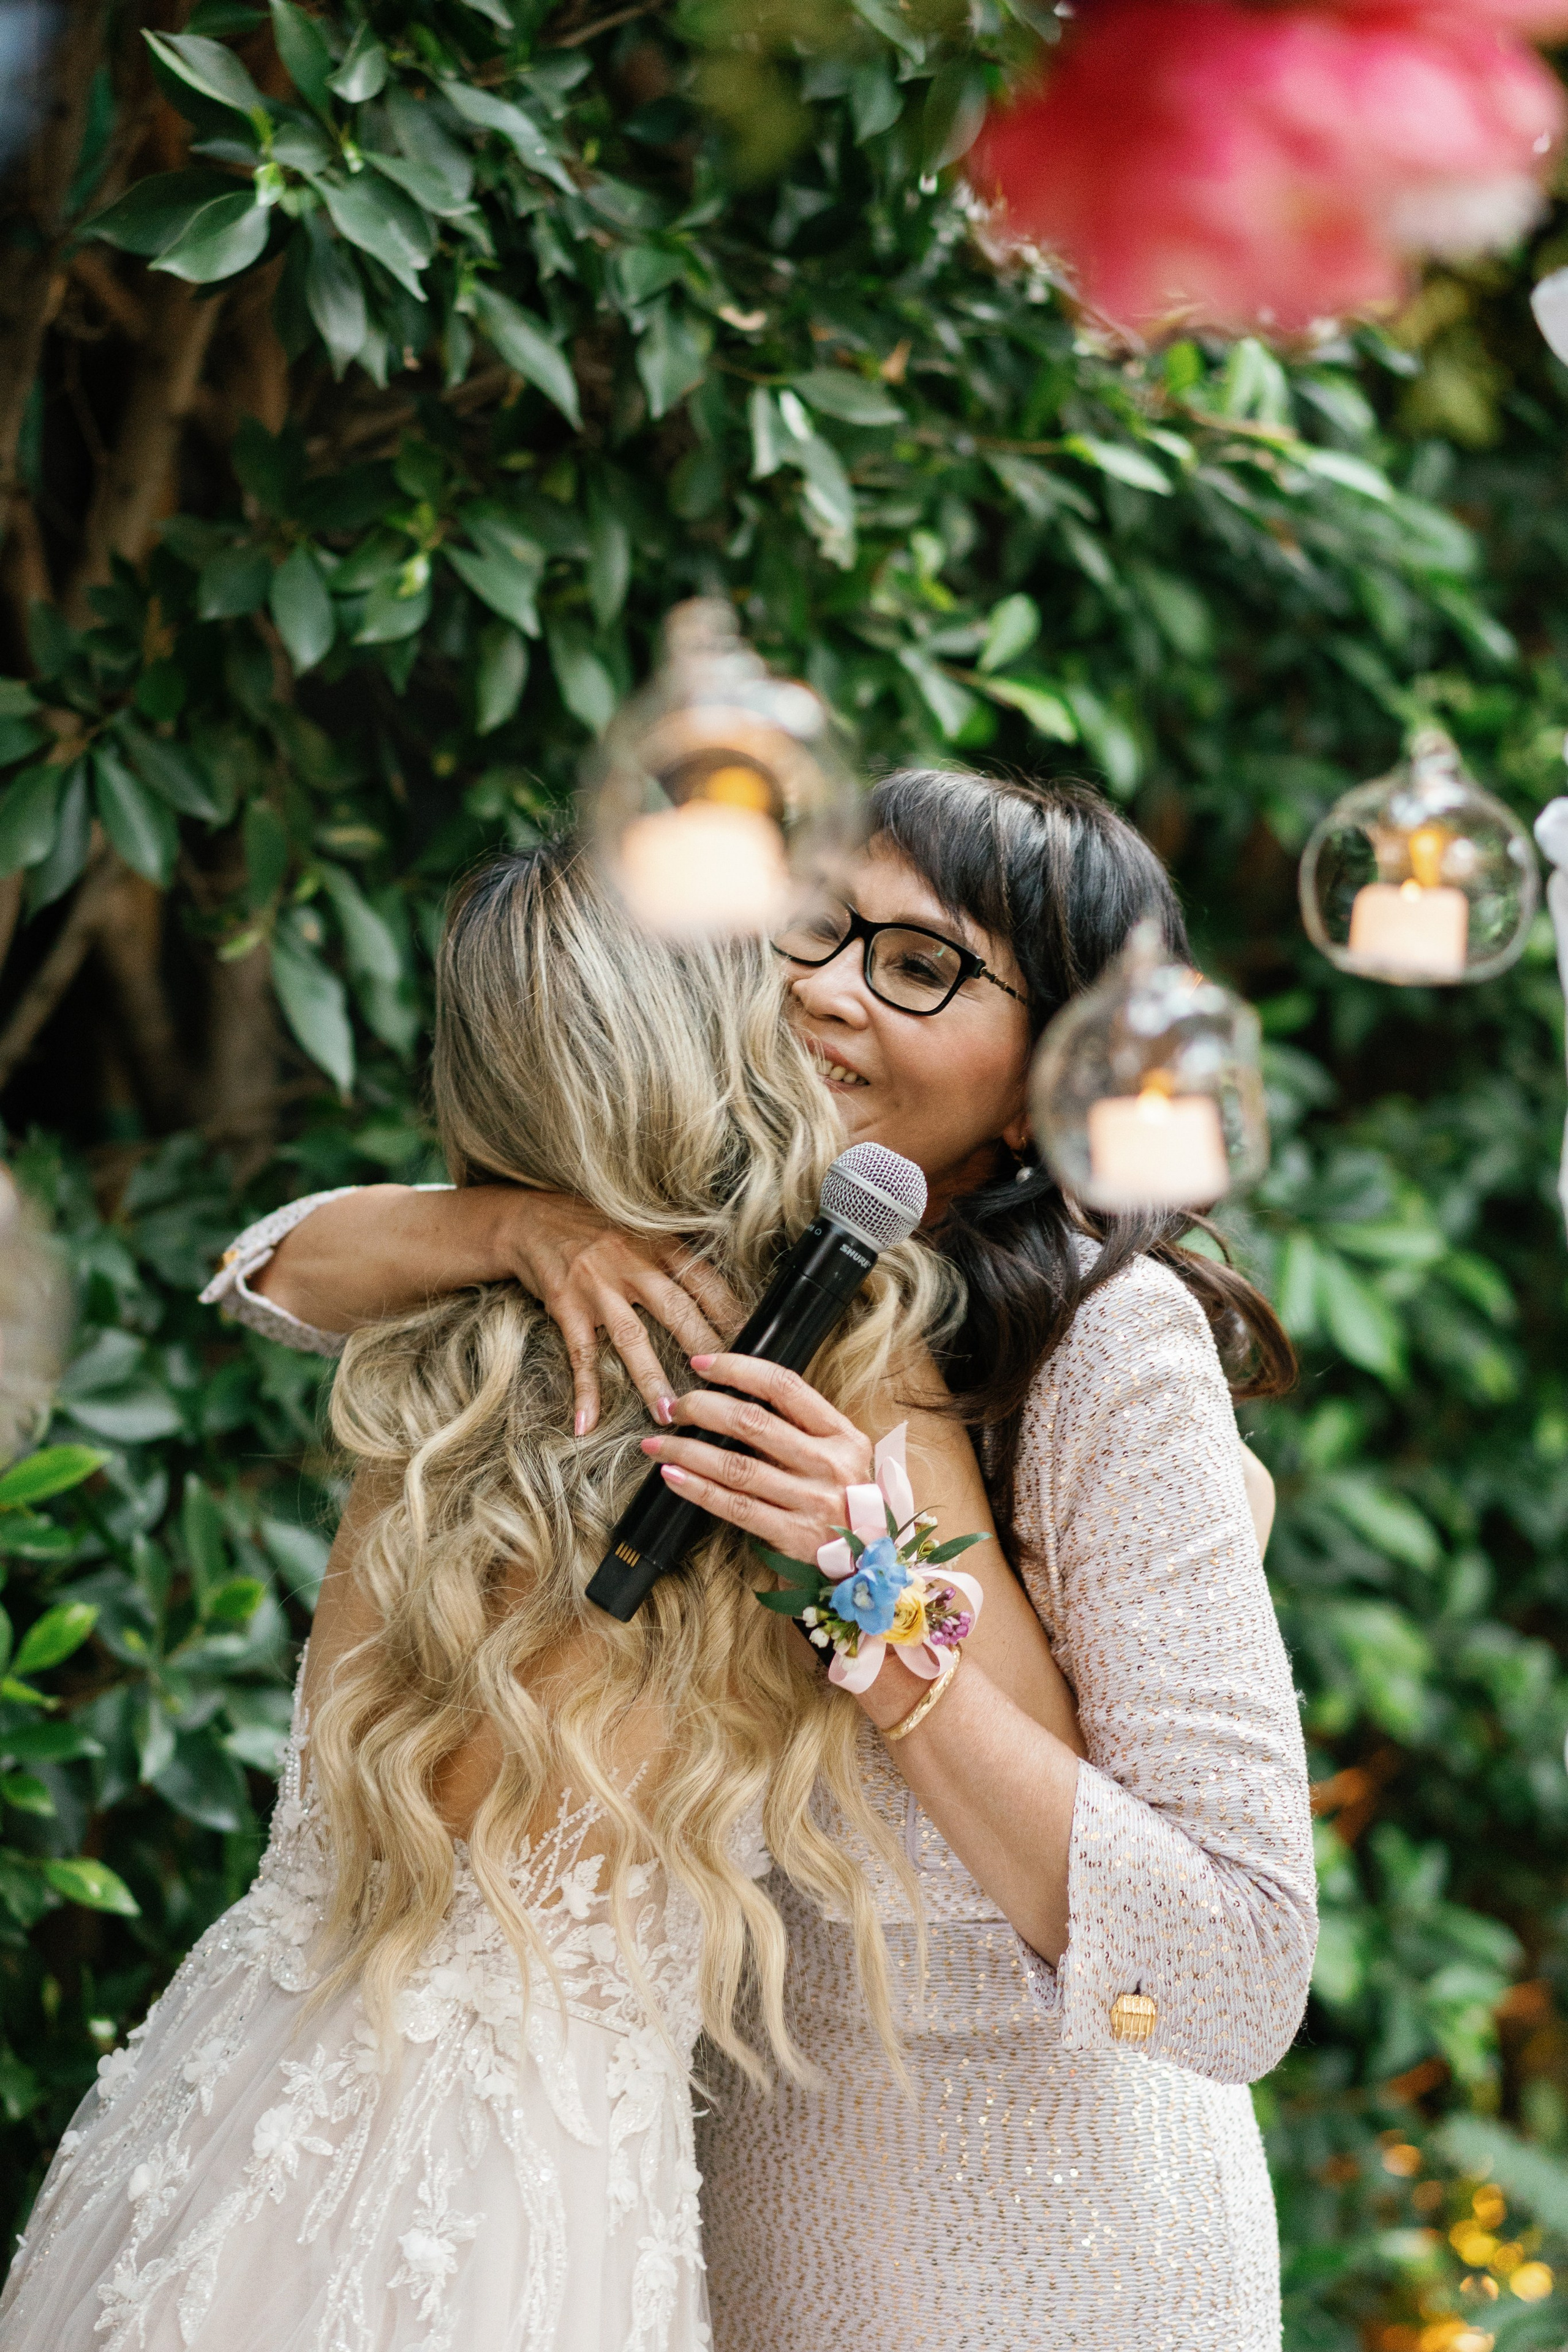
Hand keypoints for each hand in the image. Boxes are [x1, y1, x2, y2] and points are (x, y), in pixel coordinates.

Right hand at [494, 1193, 740, 1435]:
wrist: (531, 1220)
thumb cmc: (598, 1230)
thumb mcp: (643, 1232)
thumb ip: (677, 1262)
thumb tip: (725, 1299)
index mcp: (659, 1245)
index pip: (705, 1282)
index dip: (732, 1313)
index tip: (756, 1343)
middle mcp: (632, 1263)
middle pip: (677, 1310)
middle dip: (705, 1350)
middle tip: (728, 1387)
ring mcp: (598, 1287)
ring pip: (631, 1337)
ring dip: (650, 1378)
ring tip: (669, 1414)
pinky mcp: (567, 1306)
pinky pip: (580, 1354)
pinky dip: (584, 1390)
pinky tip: (587, 1422)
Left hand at [638, 1351, 874, 1564]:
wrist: (869, 1560)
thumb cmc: (842, 1496)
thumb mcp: (839, 1452)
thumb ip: (801, 1425)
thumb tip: (733, 1393)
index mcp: (841, 1433)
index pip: (784, 1386)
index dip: (737, 1369)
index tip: (701, 1363)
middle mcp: (829, 1464)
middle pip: (753, 1422)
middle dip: (702, 1408)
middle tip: (674, 1408)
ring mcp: (811, 1502)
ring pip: (737, 1466)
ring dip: (688, 1450)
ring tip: (658, 1442)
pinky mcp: (792, 1536)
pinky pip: (734, 1506)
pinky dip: (697, 1488)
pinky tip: (672, 1475)